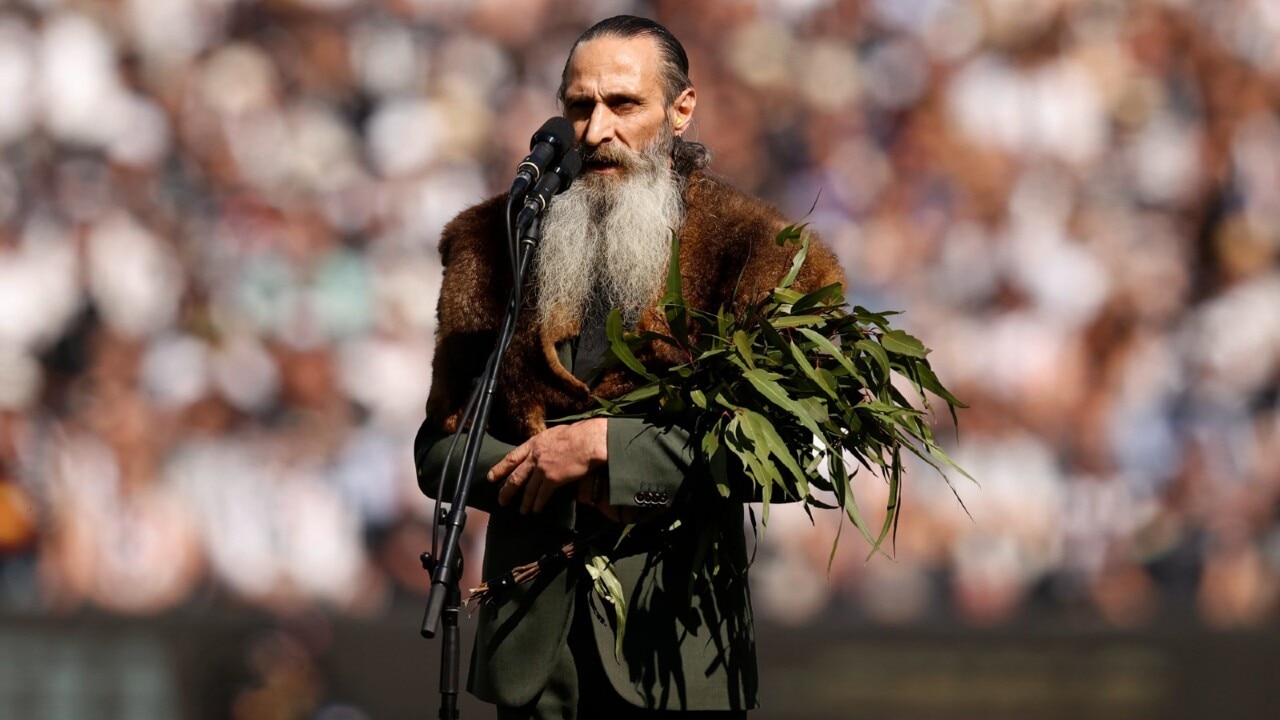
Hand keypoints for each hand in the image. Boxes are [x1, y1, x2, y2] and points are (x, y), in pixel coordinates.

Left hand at [488, 418, 607, 513]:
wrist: (588, 441)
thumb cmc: (577, 435)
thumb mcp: (554, 434)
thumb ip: (544, 444)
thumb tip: (544, 450)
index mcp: (534, 443)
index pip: (512, 457)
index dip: (499, 468)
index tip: (491, 477)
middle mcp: (534, 456)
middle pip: (516, 476)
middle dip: (507, 490)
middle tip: (501, 501)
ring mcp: (542, 468)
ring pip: (528, 489)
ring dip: (524, 502)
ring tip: (522, 511)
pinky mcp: (553, 479)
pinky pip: (542, 494)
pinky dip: (538, 503)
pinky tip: (536, 510)